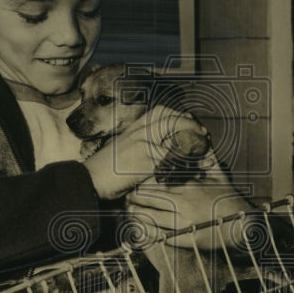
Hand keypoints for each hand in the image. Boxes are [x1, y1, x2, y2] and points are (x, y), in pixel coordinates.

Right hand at [83, 107, 207, 199]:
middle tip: (203, 134)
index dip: (179, 115)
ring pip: (173, 136)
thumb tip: (158, 146)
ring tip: (204, 150)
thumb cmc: (104, 170)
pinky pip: (170, 158)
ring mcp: (141, 145)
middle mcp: (138, 132)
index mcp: (133, 127)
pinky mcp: (144, 161)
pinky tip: (193, 166)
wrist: (89, 180)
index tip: (191, 122)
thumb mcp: (122, 150)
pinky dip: (183, 162)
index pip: (160, 112)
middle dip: (190, 125)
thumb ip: (139, 144)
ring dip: (191, 142)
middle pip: (170, 119)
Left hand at [125, 167, 250, 249]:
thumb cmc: (230, 199)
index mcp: (189, 187)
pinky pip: (161, 235)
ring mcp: (184, 222)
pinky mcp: (186, 239)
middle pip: (150, 199)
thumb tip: (202, 137)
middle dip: (135, 197)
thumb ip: (208, 157)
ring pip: (151, 217)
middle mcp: (184, 203)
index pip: (158, 181)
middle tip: (126, 195)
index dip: (143, 181)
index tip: (134, 180)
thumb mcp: (220, 175)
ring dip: (137, 214)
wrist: (243, 225)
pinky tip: (139, 229)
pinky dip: (148, 232)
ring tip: (130, 210)